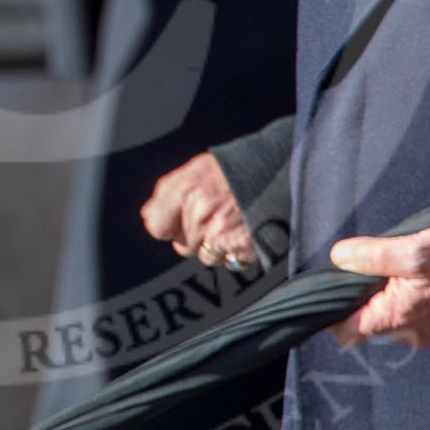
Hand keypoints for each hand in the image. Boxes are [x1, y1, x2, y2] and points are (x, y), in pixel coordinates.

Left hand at [141, 152, 257, 266]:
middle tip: (214, 216)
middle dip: (194, 235)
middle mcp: (200, 212)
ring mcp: (220, 232)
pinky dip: (234, 252)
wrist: (280, 170)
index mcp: (186, 189)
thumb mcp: (200, 167)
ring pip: (204, 256)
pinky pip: (227, 262)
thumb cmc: (239, 167)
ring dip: (215, 246)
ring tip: (231, 223)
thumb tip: (149, 215)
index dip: (166, 226)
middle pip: (182, 245)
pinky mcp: (240, 248)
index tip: (173, 223)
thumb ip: (169, 191)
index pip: (157, 225)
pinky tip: (244, 232)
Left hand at [327, 224, 429, 349]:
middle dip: (360, 298)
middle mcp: (409, 333)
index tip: (333, 287)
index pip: (348, 332)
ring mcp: (423, 330)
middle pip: (364, 323)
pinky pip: (404, 314)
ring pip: (384, 317)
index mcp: (399, 318)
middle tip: (367, 267)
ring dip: (381, 295)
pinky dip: (400, 296)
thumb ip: (372, 256)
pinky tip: (411, 275)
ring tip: (393, 268)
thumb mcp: (412, 250)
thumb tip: (339, 257)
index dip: (333, 312)